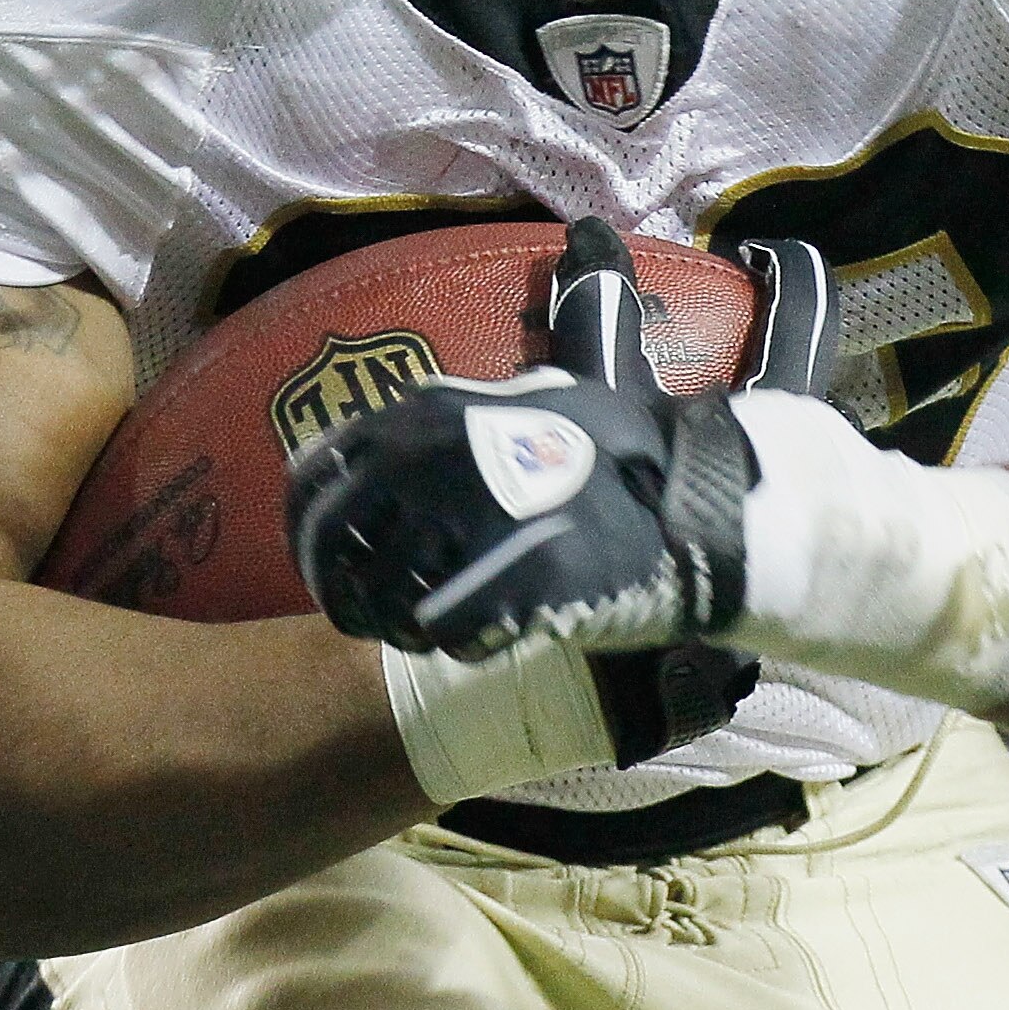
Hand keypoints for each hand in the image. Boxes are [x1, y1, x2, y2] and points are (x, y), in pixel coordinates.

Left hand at [287, 221, 838, 768]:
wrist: (698, 501)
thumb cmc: (618, 448)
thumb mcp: (533, 395)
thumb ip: (460, 407)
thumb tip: (423, 366)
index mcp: (427, 412)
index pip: (313, 478)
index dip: (310, 529)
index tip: (330, 554)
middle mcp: (432, 462)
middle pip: (331, 552)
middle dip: (345, 588)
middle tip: (371, 607)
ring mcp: (469, 525)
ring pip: (380, 603)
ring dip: (397, 621)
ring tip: (427, 624)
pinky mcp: (510, 588)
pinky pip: (442, 636)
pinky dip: (455, 643)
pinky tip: (479, 634)